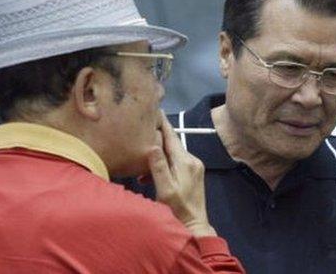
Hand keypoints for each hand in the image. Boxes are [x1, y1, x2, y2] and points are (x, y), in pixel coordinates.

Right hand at [147, 111, 215, 236]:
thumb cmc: (178, 209)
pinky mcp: (193, 174)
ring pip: (173, 154)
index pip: (171, 137)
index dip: (162, 123)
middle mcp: (192, 160)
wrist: (194, 225)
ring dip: (158, 156)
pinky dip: (164, 165)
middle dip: (156, 139)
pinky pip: (176, 162)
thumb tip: (153, 145)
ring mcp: (194, 167)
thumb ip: (159, 167)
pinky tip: (151, 175)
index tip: (155, 110)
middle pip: (172, 144)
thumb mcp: (165, 189)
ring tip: (141, 166)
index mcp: (185, 161)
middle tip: (140, 133)